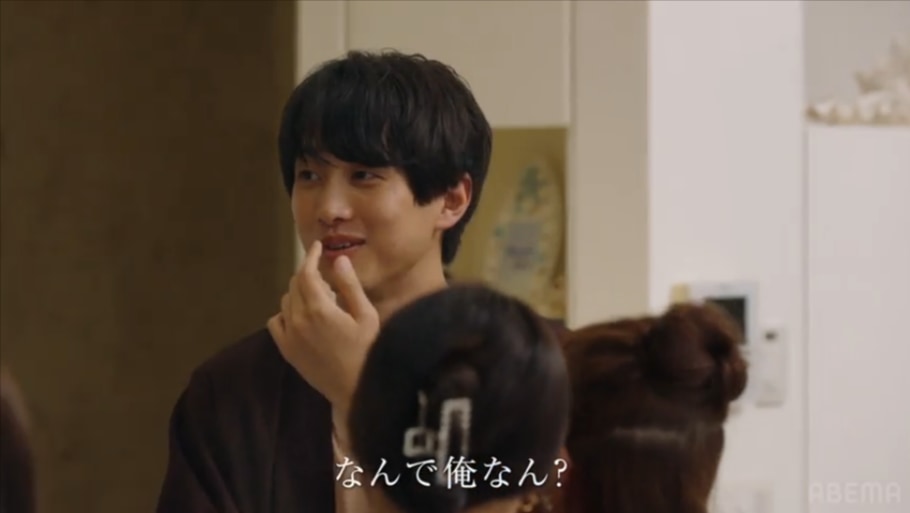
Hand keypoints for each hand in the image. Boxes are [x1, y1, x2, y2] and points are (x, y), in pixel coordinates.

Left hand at [267, 240, 379, 410]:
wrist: (354, 389)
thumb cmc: (367, 350)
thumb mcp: (366, 316)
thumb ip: (350, 286)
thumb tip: (338, 260)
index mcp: (320, 308)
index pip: (307, 273)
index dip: (310, 256)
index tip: (316, 247)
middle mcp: (299, 319)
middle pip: (295, 284)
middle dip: (307, 273)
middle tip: (324, 274)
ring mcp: (290, 336)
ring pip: (286, 301)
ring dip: (298, 292)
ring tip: (318, 296)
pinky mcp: (287, 350)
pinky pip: (276, 322)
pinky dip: (286, 313)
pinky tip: (301, 316)